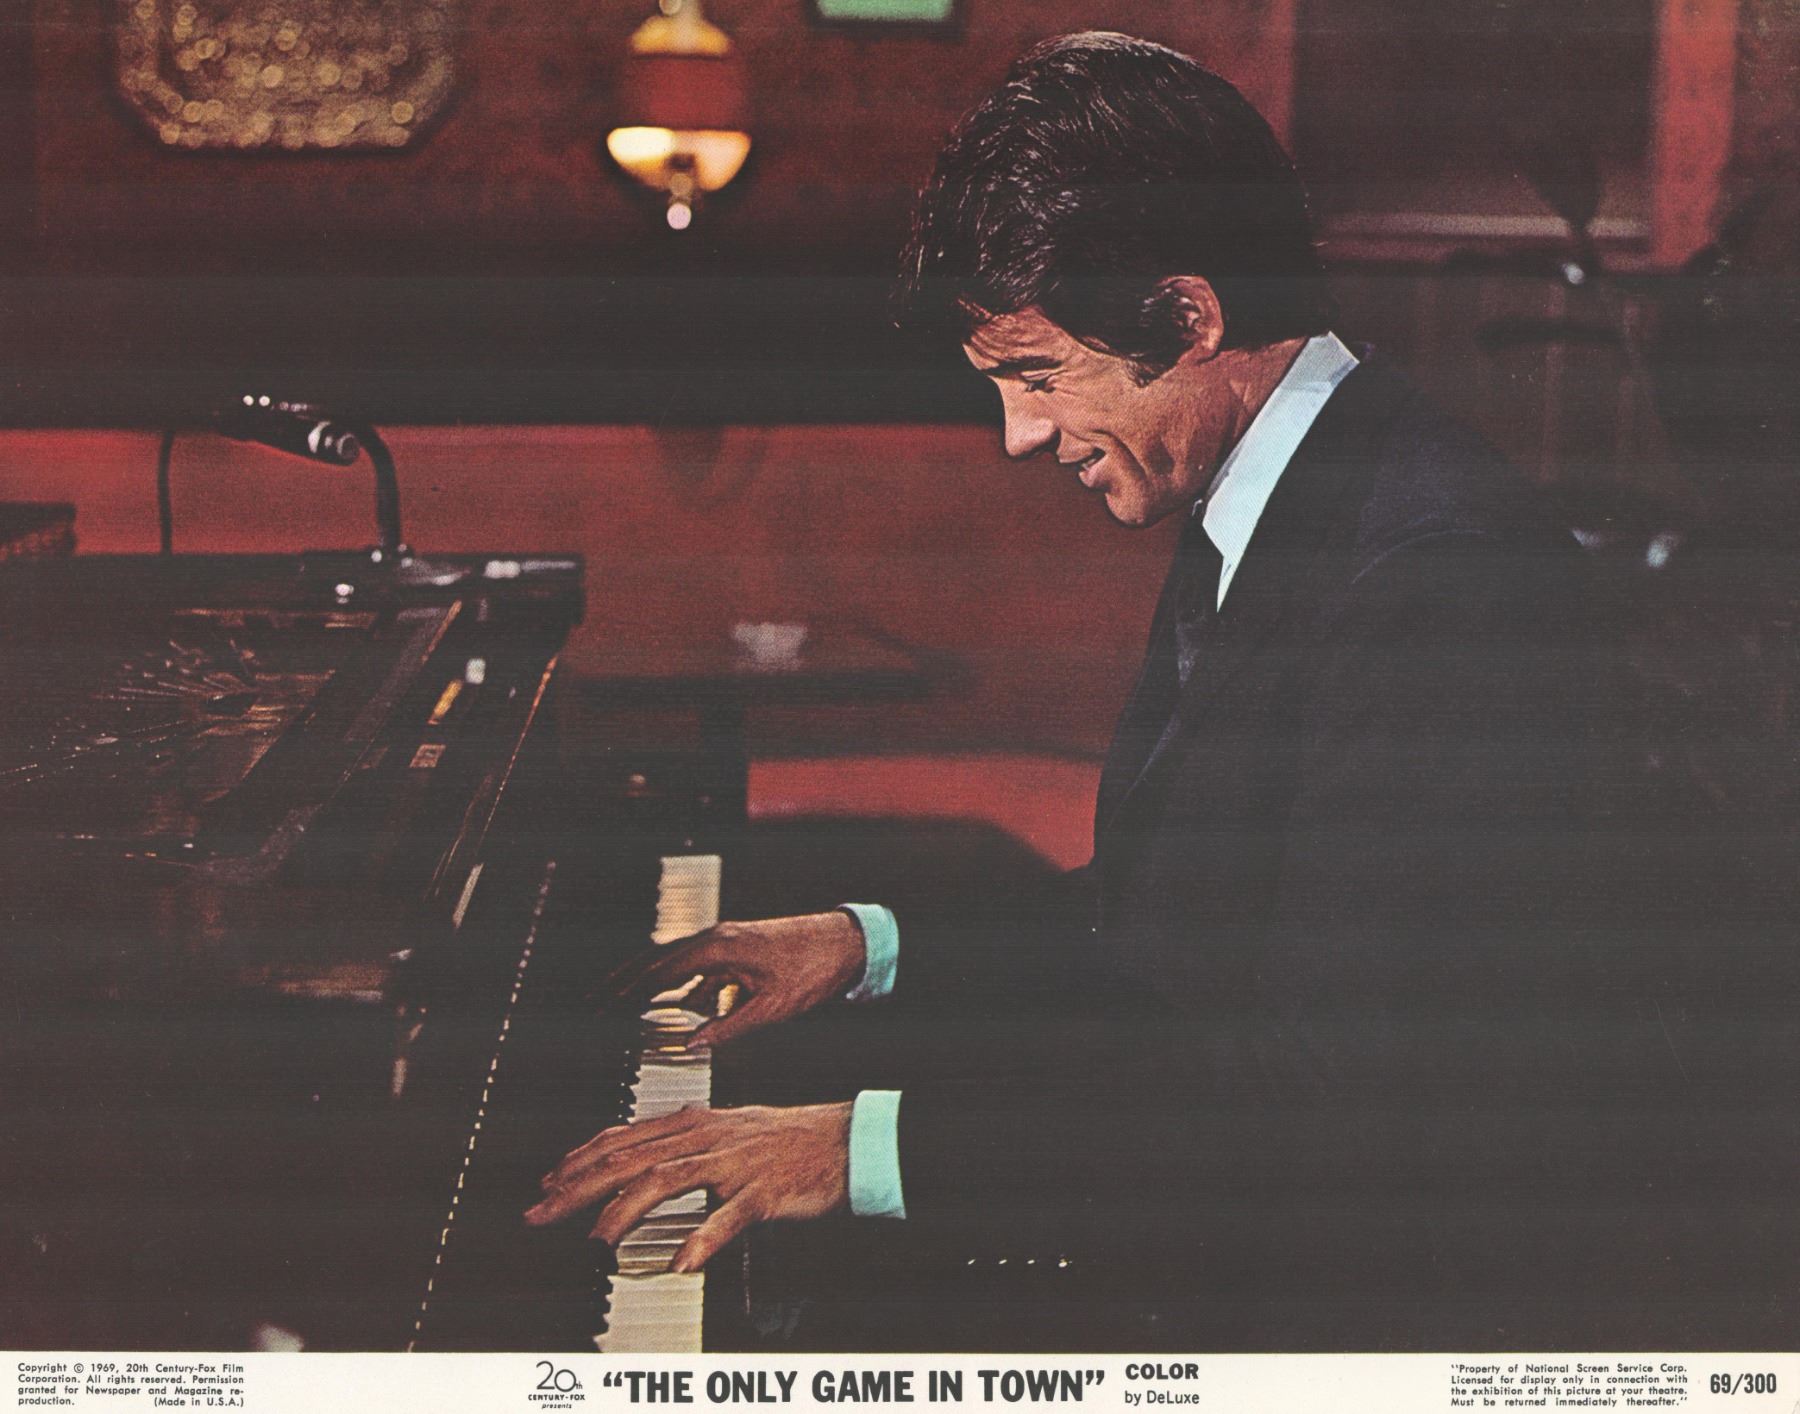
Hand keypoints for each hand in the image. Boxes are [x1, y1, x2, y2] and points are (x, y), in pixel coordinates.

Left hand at [523, 1103, 852, 1270]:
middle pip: (631, 1158)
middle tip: (543, 1211)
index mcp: (695, 1122)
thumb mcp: (727, 1129)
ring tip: (597, 1239)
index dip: (580, 1159)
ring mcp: (735, 1163)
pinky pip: (729, 1218)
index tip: (548, 1182)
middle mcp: (707, 1137)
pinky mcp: (763, 1190)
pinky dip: (703, 1239)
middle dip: (580, 1186)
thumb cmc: (786, 1139)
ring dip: (625, 1210)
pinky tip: (682, 1262)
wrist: (844, 1140)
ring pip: (667, 1181)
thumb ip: (683, 1138)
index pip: (624, 1137)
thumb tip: (640, 1149)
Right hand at [604, 912, 866, 1048]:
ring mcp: (727, 939)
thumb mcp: (771, 1007)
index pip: (660, 970)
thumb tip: (693, 1044)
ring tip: (625, 999)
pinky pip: (701, 963)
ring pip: (677, 959)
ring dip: (651, 978)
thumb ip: (729, 1027)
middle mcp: (717, 937)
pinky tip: (683, 1003)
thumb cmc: (814, 968)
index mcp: (718, 948)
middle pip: (659, 958)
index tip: (604, 1005)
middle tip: (598, 1000)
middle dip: (627, 980)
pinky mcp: (739, 946)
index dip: (629, 989)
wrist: (847, 941)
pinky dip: (684, 980)